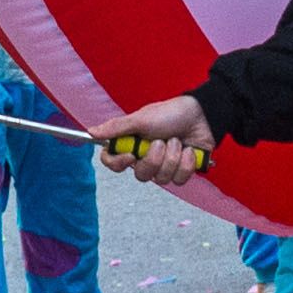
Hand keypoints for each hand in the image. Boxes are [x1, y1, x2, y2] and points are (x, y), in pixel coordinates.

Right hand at [96, 95, 215, 180]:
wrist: (201, 115)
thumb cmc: (170, 113)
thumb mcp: (141, 118)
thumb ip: (117, 128)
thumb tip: (91, 131)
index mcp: (133, 144)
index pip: (113, 163)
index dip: (119, 163)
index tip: (131, 155)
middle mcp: (146, 157)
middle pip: (141, 175)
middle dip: (155, 158)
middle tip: (162, 141)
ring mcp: (164, 166)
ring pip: (162, 179)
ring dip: (173, 157)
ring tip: (178, 141)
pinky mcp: (182, 171)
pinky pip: (180, 179)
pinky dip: (187, 163)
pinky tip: (189, 150)